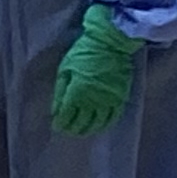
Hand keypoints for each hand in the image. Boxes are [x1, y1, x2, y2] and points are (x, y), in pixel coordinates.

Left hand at [51, 4, 137, 135]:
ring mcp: (109, 100)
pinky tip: (98, 126)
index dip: (61, 122)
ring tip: (80, 132)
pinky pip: (113, 117)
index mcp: (78, 91)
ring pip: (98, 123)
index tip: (56, 126)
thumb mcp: (65, 69)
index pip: (68, 114)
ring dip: (88, 130)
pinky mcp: (121, 98)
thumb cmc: (83, 53)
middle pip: (82, 121)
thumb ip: (60, 91)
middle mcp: (94, 100)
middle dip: (73, 128)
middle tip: (66, 132)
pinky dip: (105, 125)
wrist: (110, 45)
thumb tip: (55, 110)